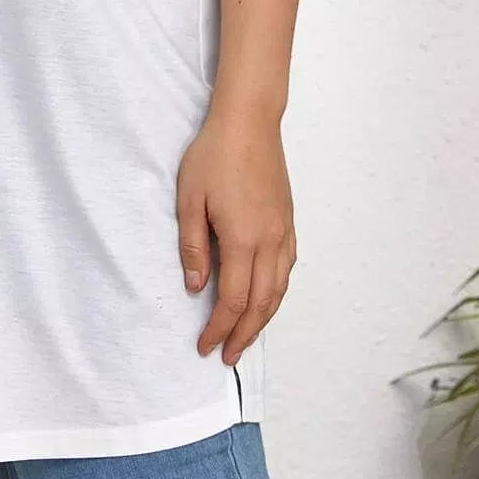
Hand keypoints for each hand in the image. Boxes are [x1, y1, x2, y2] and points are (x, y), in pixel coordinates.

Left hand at [176, 103, 296, 364]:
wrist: (248, 122)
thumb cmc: (213, 156)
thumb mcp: (190, 200)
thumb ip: (193, 247)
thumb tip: (195, 286)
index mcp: (243, 240)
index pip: (232, 300)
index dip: (219, 328)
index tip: (205, 347)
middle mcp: (269, 242)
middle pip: (260, 304)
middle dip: (243, 335)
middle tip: (227, 356)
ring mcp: (283, 232)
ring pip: (279, 290)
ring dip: (263, 319)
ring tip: (245, 337)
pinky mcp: (289, 221)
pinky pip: (287, 269)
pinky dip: (277, 292)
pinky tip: (266, 297)